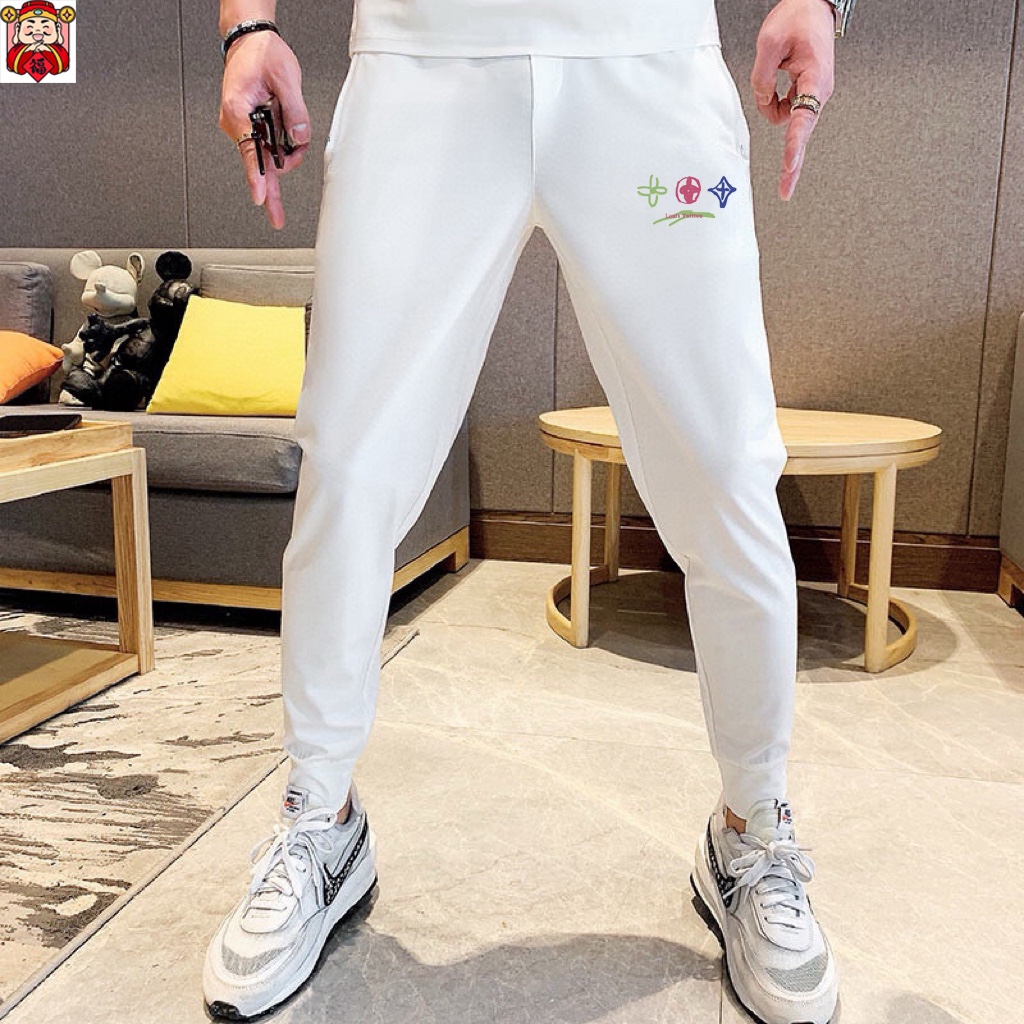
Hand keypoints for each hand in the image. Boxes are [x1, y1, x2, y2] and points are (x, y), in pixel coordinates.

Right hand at [219, 31, 310, 228]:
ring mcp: (242, 126)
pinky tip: (292, 139)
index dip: (256, 177)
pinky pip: (268, 147)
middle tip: (277, 216)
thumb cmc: (261, 54)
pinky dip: (283, 148)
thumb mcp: (286, 77)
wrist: (251, 42)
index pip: (249, 150)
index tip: (259, 197)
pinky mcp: (251, 127)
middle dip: (272, 185)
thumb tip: (300, 137)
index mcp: (238, 108)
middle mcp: (236, 121)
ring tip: (297, 137)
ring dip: (285, 156)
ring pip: (266, 157)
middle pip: (256, 163)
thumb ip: (295, 109)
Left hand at [751, 0, 834, 200]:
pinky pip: (786, 108)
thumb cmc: (798, 18)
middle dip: (792, 160)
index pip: (802, 119)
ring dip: (773, 105)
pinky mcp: (807, 92)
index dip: (794, 146)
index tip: (789, 167)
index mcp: (816, 78)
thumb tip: (762, 103)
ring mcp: (814, 93)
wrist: (813, 4)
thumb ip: (761, 78)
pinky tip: (775, 79)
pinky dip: (775, 100)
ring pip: (788, 118)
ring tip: (776, 65)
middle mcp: (819, 91)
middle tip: (784, 190)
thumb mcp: (769, 43)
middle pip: (802, 132)